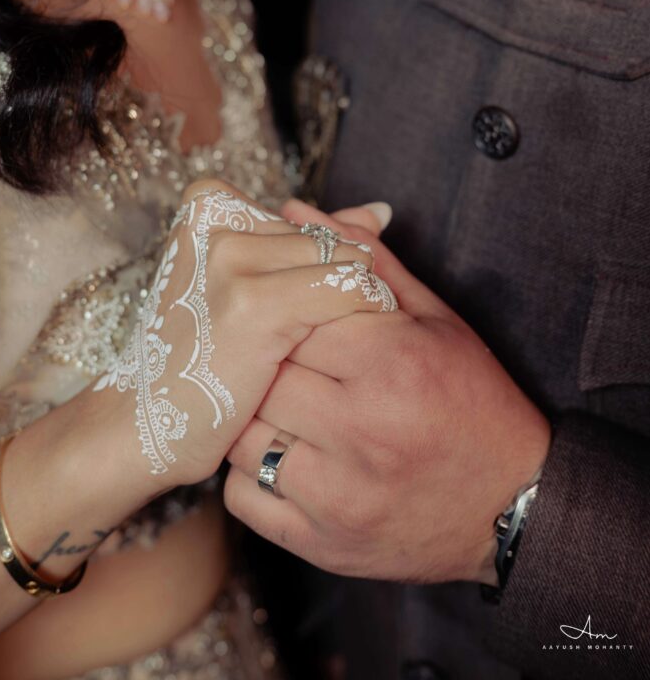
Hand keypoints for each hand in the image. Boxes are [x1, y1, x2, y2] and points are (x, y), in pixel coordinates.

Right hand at [92, 183, 396, 491]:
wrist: (139, 424)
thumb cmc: (195, 357)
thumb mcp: (243, 284)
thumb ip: (309, 241)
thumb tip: (379, 212)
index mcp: (207, 203)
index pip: (306, 220)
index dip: (317, 271)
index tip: (302, 313)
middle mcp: (217, 220)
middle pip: (326, 240)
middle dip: (338, 286)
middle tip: (316, 340)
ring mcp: (233, 259)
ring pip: (345, 261)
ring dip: (357, 305)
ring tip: (332, 348)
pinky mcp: (257, 304)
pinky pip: (349, 291)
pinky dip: (362, 321)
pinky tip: (346, 356)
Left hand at [225, 200, 551, 585]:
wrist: (510, 504)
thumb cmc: (471, 400)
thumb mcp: (432, 318)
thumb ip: (364, 261)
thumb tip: (297, 209)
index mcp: (390, 362)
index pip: (293, 315)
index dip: (286, 312)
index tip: (293, 318)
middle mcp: (362, 428)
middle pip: (263, 372)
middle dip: (265, 360)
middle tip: (279, 359)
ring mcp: (340, 494)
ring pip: (243, 434)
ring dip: (250, 413)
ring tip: (281, 404)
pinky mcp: (324, 544)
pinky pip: (242, 496)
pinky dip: (246, 472)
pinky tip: (280, 453)